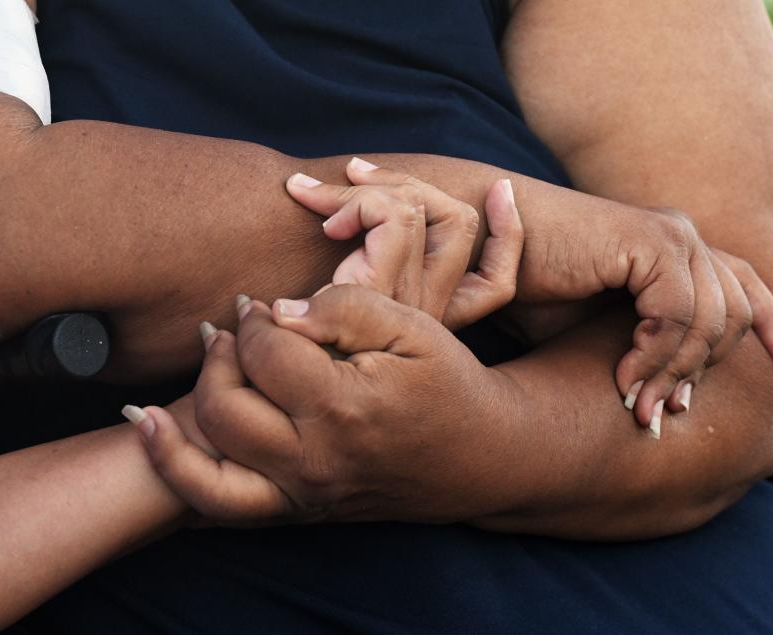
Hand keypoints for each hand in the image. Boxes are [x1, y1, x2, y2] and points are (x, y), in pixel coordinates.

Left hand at [131, 287, 523, 524]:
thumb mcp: (415, 328)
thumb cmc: (450, 385)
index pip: (265, 351)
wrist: (481, 457)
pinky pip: (220, 507)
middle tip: (232, 330)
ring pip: (206, 467)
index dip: (255, 319)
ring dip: (179, 418)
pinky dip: (178, 472)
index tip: (260, 305)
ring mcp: (304, 495)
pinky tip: (153, 434)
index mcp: (345, 408)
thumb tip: (279, 310)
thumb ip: (347, 307)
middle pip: (223, 406)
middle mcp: (315, 461)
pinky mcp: (300, 512)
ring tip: (193, 372)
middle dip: (218, 357)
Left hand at [283, 158, 523, 328]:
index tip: (500, 189)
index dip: (509, 233)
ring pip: (417, 208)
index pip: (499, 284)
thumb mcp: (335, 308)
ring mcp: (404, 306)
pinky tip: (323, 225)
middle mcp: (426, 313)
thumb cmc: (293, 344)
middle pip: (459, 224)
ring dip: (367, 187)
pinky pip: (389, 216)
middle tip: (354, 172)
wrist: (263, 389)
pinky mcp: (377, 296)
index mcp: (428, 319)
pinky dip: (354, 202)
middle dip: (407, 181)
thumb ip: (359, 272)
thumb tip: (357, 207)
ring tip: (316, 198)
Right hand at [508, 200, 772, 434]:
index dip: (770, 325)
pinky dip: (653, 354)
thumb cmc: (533, 291)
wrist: (486, 249)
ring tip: (636, 407)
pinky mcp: (648, 240)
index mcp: (675, 252)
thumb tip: (679, 397)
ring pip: (709, 321)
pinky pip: (677, 314)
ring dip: (672, 374)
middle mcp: (681, 238)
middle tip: (660, 414)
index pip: (745, 287)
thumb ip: (647, 348)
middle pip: (735, 313)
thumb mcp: (601, 332)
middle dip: (701, 373)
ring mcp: (670, 235)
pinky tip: (621, 377)